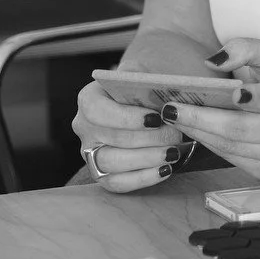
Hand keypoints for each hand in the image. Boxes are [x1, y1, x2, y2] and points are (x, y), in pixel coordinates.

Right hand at [71, 80, 193, 192]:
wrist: (141, 104)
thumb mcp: (143, 75)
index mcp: (89, 99)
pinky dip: (144, 178)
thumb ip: (148, 80)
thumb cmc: (143, 89)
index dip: (127, 117)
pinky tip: (165, 169)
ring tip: (172, 153)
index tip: (156, 118)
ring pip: (112, 163)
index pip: (98, 110)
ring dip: (147, 159)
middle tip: (175, 135)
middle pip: (112, 138)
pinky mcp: (101, 174)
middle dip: (148, 139)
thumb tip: (165, 92)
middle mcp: (84, 128)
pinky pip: (118, 183)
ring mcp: (90, 153)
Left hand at [161, 37, 259, 180]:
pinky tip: (195, 131)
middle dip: (202, 119)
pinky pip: (232, 159)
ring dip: (198, 133)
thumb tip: (213, 62)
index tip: (234, 93)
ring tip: (175, 119)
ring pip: (231, 147)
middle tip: (171, 108)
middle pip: (241, 129)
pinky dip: (209, 144)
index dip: (256, 98)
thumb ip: (246, 49)